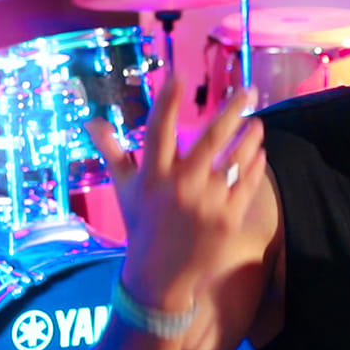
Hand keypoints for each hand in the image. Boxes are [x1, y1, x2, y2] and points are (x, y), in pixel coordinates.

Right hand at [86, 68, 268, 310]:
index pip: (158, 129)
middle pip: (209, 139)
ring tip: (256, 122)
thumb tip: (91, 121)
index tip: (176, 74)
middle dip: (230, 111)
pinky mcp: (228, 220)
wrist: (159, 275)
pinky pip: (245, 185)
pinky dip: (253, 166)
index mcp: (152, 176)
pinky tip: (258, 152)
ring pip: (234, 160)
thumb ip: (113, 152)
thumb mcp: (123, 189)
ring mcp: (206, 204)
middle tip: (247, 89)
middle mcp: (179, 187)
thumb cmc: (141, 225)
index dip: (166, 100)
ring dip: (248, 138)